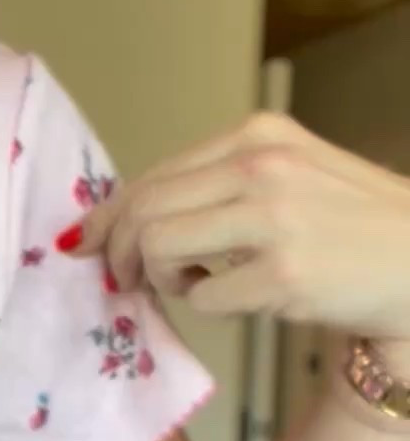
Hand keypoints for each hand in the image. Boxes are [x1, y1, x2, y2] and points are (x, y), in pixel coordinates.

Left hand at [70, 113, 409, 344]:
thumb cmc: (353, 224)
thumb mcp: (290, 174)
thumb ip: (219, 184)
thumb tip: (129, 215)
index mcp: (257, 136)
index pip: (154, 174)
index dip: (109, 215)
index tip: (87, 243)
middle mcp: (261, 166)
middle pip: (144, 209)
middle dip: (116, 252)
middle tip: (122, 281)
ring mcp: (273, 219)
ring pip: (158, 246)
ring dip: (155, 278)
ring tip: (183, 286)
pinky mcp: (283, 274)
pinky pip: (202, 296)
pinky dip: (204, 304)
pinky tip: (233, 298)